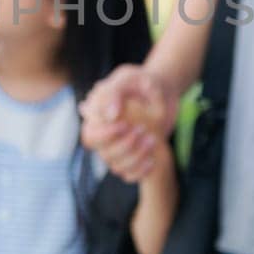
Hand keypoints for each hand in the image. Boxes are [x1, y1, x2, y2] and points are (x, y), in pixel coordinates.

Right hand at [79, 64, 177, 180]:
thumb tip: (110, 116)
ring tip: (154, 140)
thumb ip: (115, 93)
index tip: (125, 124)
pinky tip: (153, 159)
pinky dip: (140, 171)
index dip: (106, 135)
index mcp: (96, 118)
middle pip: (104, 153)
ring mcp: (116, 148)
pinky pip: (129, 175)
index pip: (90, 136)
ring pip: (117, 166)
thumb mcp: (128, 79)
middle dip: (125, 146)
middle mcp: (103, 135)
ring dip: (136, 157)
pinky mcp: (131, 158)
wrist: (162, 91)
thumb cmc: (142, 82)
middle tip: (144, 130)